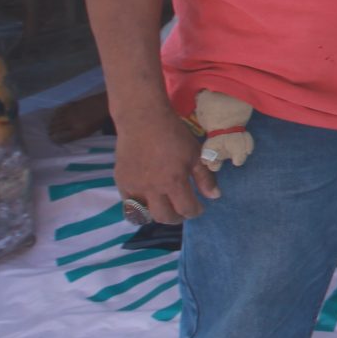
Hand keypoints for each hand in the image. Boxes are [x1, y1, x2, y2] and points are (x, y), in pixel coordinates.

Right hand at [114, 104, 218, 221]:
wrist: (143, 119)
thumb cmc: (174, 134)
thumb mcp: (195, 154)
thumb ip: (204, 178)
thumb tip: (214, 196)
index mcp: (173, 181)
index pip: (186, 209)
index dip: (195, 212)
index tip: (198, 208)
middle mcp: (152, 188)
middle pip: (164, 217)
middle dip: (177, 218)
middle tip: (181, 211)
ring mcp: (134, 186)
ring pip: (144, 215)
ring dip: (157, 214)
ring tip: (165, 206)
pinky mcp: (121, 182)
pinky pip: (129, 204)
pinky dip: (139, 207)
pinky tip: (149, 200)